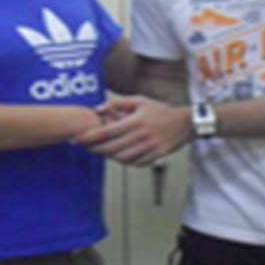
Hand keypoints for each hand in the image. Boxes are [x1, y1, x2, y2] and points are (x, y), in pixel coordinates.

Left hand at [72, 95, 192, 166]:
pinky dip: (124, 161)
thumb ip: (118, 103)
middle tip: (86, 147)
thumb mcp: (140, 100)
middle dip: (95, 149)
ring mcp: (149, 147)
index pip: (107, 131)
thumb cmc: (161, 110)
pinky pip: (135, 163)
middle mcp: (142, 135)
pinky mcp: (155, 156)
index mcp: (136, 120)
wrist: (185, 123)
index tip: (78, 139)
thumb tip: (99, 109)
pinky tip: (118, 156)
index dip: (90, 136)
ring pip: (122, 158)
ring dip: (109, 156)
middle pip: (112, 147)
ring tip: (101, 151)